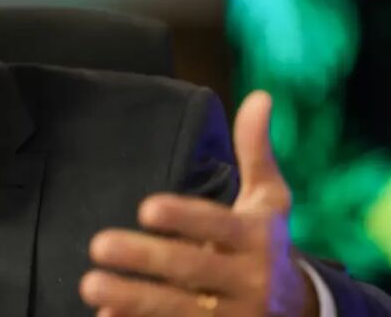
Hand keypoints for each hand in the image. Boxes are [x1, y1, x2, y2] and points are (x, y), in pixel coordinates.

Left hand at [79, 91, 318, 315]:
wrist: (300, 310)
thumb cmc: (267, 240)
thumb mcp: (270, 198)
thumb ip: (256, 151)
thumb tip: (260, 96)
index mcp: (256, 239)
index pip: (219, 226)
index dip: (185, 218)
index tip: (146, 207)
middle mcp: (246, 280)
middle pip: (192, 269)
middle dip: (146, 259)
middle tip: (99, 244)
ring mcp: (231, 315)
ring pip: (178, 310)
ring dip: (133, 299)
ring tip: (89, 283)